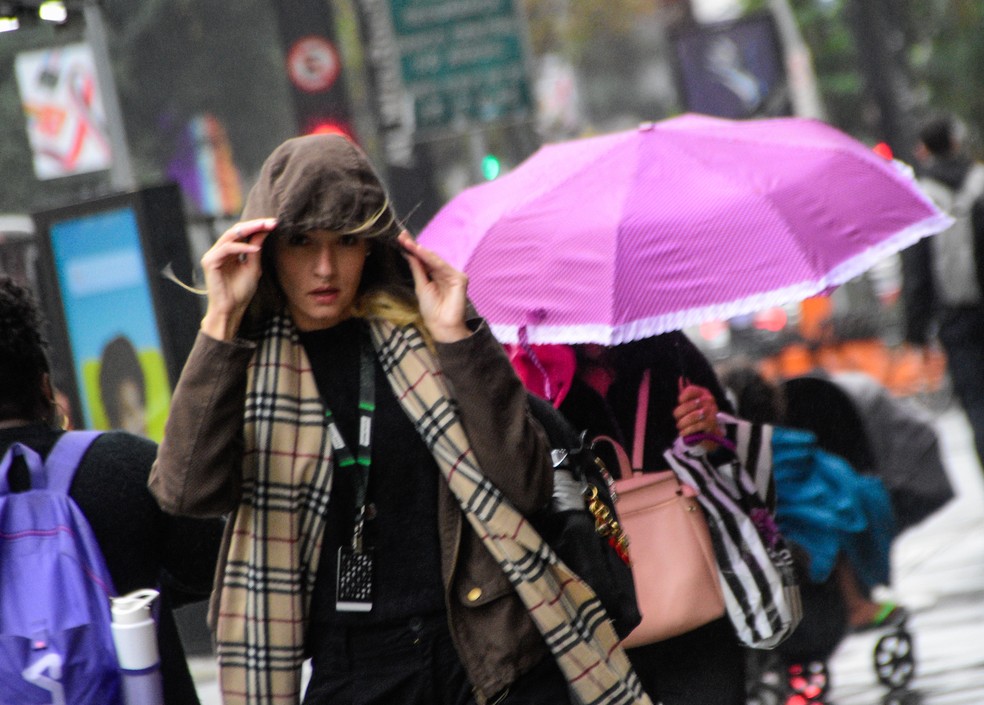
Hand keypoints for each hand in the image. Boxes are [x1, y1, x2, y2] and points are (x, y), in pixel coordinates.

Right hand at [200, 218, 277, 339]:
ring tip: (265, 228)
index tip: (274, 223)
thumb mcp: (253, 267)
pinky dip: (241, 247)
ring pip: (230, 235)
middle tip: (270, 222)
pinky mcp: (209, 262)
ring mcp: (213, 255)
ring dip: (249, 230)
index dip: (257, 227)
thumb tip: (263, 231)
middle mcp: (219, 251)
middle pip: (236, 230)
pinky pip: (226, 249)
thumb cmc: (241, 292)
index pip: (242, 233)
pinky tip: (254, 249)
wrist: (232, 309)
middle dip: (255, 225)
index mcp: (229, 252)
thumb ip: (256, 249)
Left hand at [399, 231, 469, 341]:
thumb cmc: (432, 310)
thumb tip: (409, 252)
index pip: (423, 259)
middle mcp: (445, 273)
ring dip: (420, 250)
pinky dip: (430, 258)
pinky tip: (420, 251)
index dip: (413, 249)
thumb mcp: (421, 286)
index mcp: (436, 275)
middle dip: (414, 246)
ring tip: (407, 242)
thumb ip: (417, 269)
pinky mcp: (460, 279)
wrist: (441, 326)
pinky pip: (442, 266)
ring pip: (434, 259)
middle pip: (429, 256)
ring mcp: (453, 275)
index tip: (401, 238)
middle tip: (401, 236)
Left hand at [673, 381, 722, 450]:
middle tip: (677, 419)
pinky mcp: (711, 424)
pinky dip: (686, 431)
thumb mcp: (692, 402)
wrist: (711, 430)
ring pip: (692, 417)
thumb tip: (680, 379)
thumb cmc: (697, 414)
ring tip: (679, 426)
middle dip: (679, 414)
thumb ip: (685, 393)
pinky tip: (683, 432)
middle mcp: (709, 400)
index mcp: (703, 392)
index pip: (690, 390)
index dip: (682, 397)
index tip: (680, 403)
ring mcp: (711, 412)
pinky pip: (695, 426)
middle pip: (689, 405)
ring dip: (682, 423)